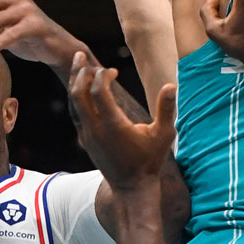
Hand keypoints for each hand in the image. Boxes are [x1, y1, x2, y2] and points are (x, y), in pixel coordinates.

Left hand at [68, 53, 175, 191]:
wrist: (131, 188)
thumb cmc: (150, 161)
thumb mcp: (164, 135)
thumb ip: (166, 110)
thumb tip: (171, 86)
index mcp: (113, 126)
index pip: (98, 92)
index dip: (102, 76)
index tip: (113, 71)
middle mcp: (95, 129)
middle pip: (78, 94)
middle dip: (79, 72)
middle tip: (80, 55)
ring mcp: (87, 135)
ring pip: (73, 103)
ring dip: (74, 83)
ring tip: (78, 66)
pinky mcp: (84, 139)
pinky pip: (75, 113)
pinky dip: (76, 97)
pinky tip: (81, 87)